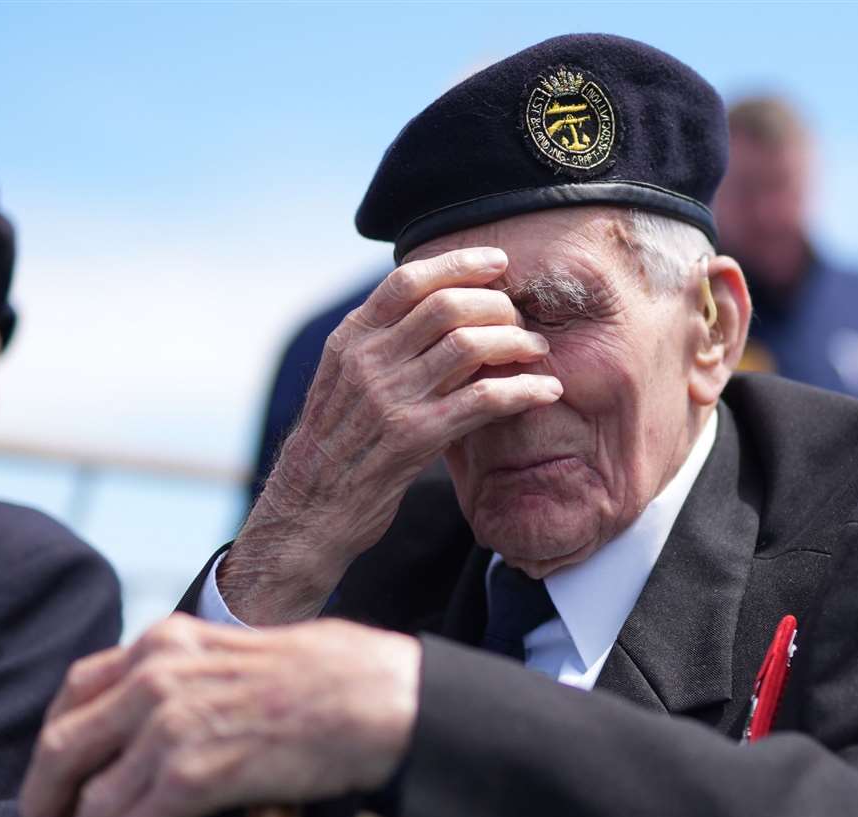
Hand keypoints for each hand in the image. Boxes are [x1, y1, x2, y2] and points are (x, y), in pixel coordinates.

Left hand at [19, 613, 420, 816]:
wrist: (382, 698)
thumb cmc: (338, 675)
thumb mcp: (246, 650)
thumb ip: (198, 674)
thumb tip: (173, 718)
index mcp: (167, 642)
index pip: (76, 690)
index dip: (53, 745)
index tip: (53, 781)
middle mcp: (155, 676)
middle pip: (63, 749)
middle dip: (43, 806)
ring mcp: (170, 724)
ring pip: (91, 804)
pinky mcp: (193, 774)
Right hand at [220, 247, 559, 624]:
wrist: (311, 510)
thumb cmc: (337, 447)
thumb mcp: (343, 382)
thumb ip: (380, 345)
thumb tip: (432, 310)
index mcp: (350, 341)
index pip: (408, 280)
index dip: (459, 264)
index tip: (497, 264)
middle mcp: (368, 362)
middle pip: (447, 306)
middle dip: (496, 304)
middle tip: (521, 318)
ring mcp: (391, 398)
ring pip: (469, 345)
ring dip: (515, 342)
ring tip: (537, 350)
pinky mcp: (416, 438)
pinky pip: (483, 400)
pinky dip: (524, 391)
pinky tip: (547, 392)